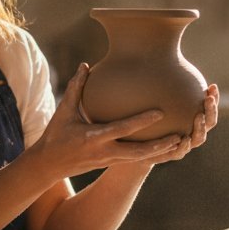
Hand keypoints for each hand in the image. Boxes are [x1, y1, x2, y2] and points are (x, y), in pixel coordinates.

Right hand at [30, 63, 182, 177]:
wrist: (48, 164)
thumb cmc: (56, 135)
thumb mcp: (63, 111)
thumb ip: (76, 88)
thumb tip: (85, 65)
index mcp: (93, 137)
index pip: (122, 129)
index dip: (142, 121)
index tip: (160, 112)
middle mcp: (104, 152)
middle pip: (137, 152)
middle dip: (159, 145)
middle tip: (179, 135)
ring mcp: (108, 161)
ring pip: (139, 160)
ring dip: (160, 152)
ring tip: (180, 142)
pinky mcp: (110, 164)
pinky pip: (134, 162)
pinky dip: (151, 156)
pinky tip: (165, 149)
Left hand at [138, 83, 219, 165]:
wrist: (138, 145)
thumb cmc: (151, 118)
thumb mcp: (157, 99)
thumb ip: (166, 84)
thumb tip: (164, 56)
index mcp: (193, 119)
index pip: (208, 108)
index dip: (214, 98)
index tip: (212, 86)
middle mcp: (192, 132)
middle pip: (209, 123)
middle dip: (211, 111)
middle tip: (208, 99)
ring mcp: (184, 145)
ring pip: (198, 139)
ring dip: (200, 127)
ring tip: (198, 117)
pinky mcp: (171, 155)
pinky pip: (179, 152)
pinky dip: (183, 146)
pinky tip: (183, 138)